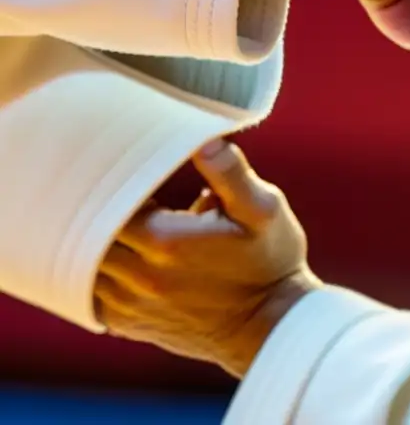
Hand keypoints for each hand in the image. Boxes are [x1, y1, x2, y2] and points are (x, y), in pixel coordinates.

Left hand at [95, 139, 316, 377]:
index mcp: (165, 240)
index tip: (126, 163)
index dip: (114, 180)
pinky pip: (88, 294)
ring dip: (89, 240)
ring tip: (104, 215)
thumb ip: (231, 173)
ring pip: (80, 265)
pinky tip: (110, 255)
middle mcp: (139, 276)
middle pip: (86, 232)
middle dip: (94, 207)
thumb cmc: (271, 261)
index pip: (108, 199)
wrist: (272, 326)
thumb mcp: (263, 210)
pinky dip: (89, 273)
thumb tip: (207, 140)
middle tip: (107, 184)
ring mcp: (131, 304)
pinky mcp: (131, 323)